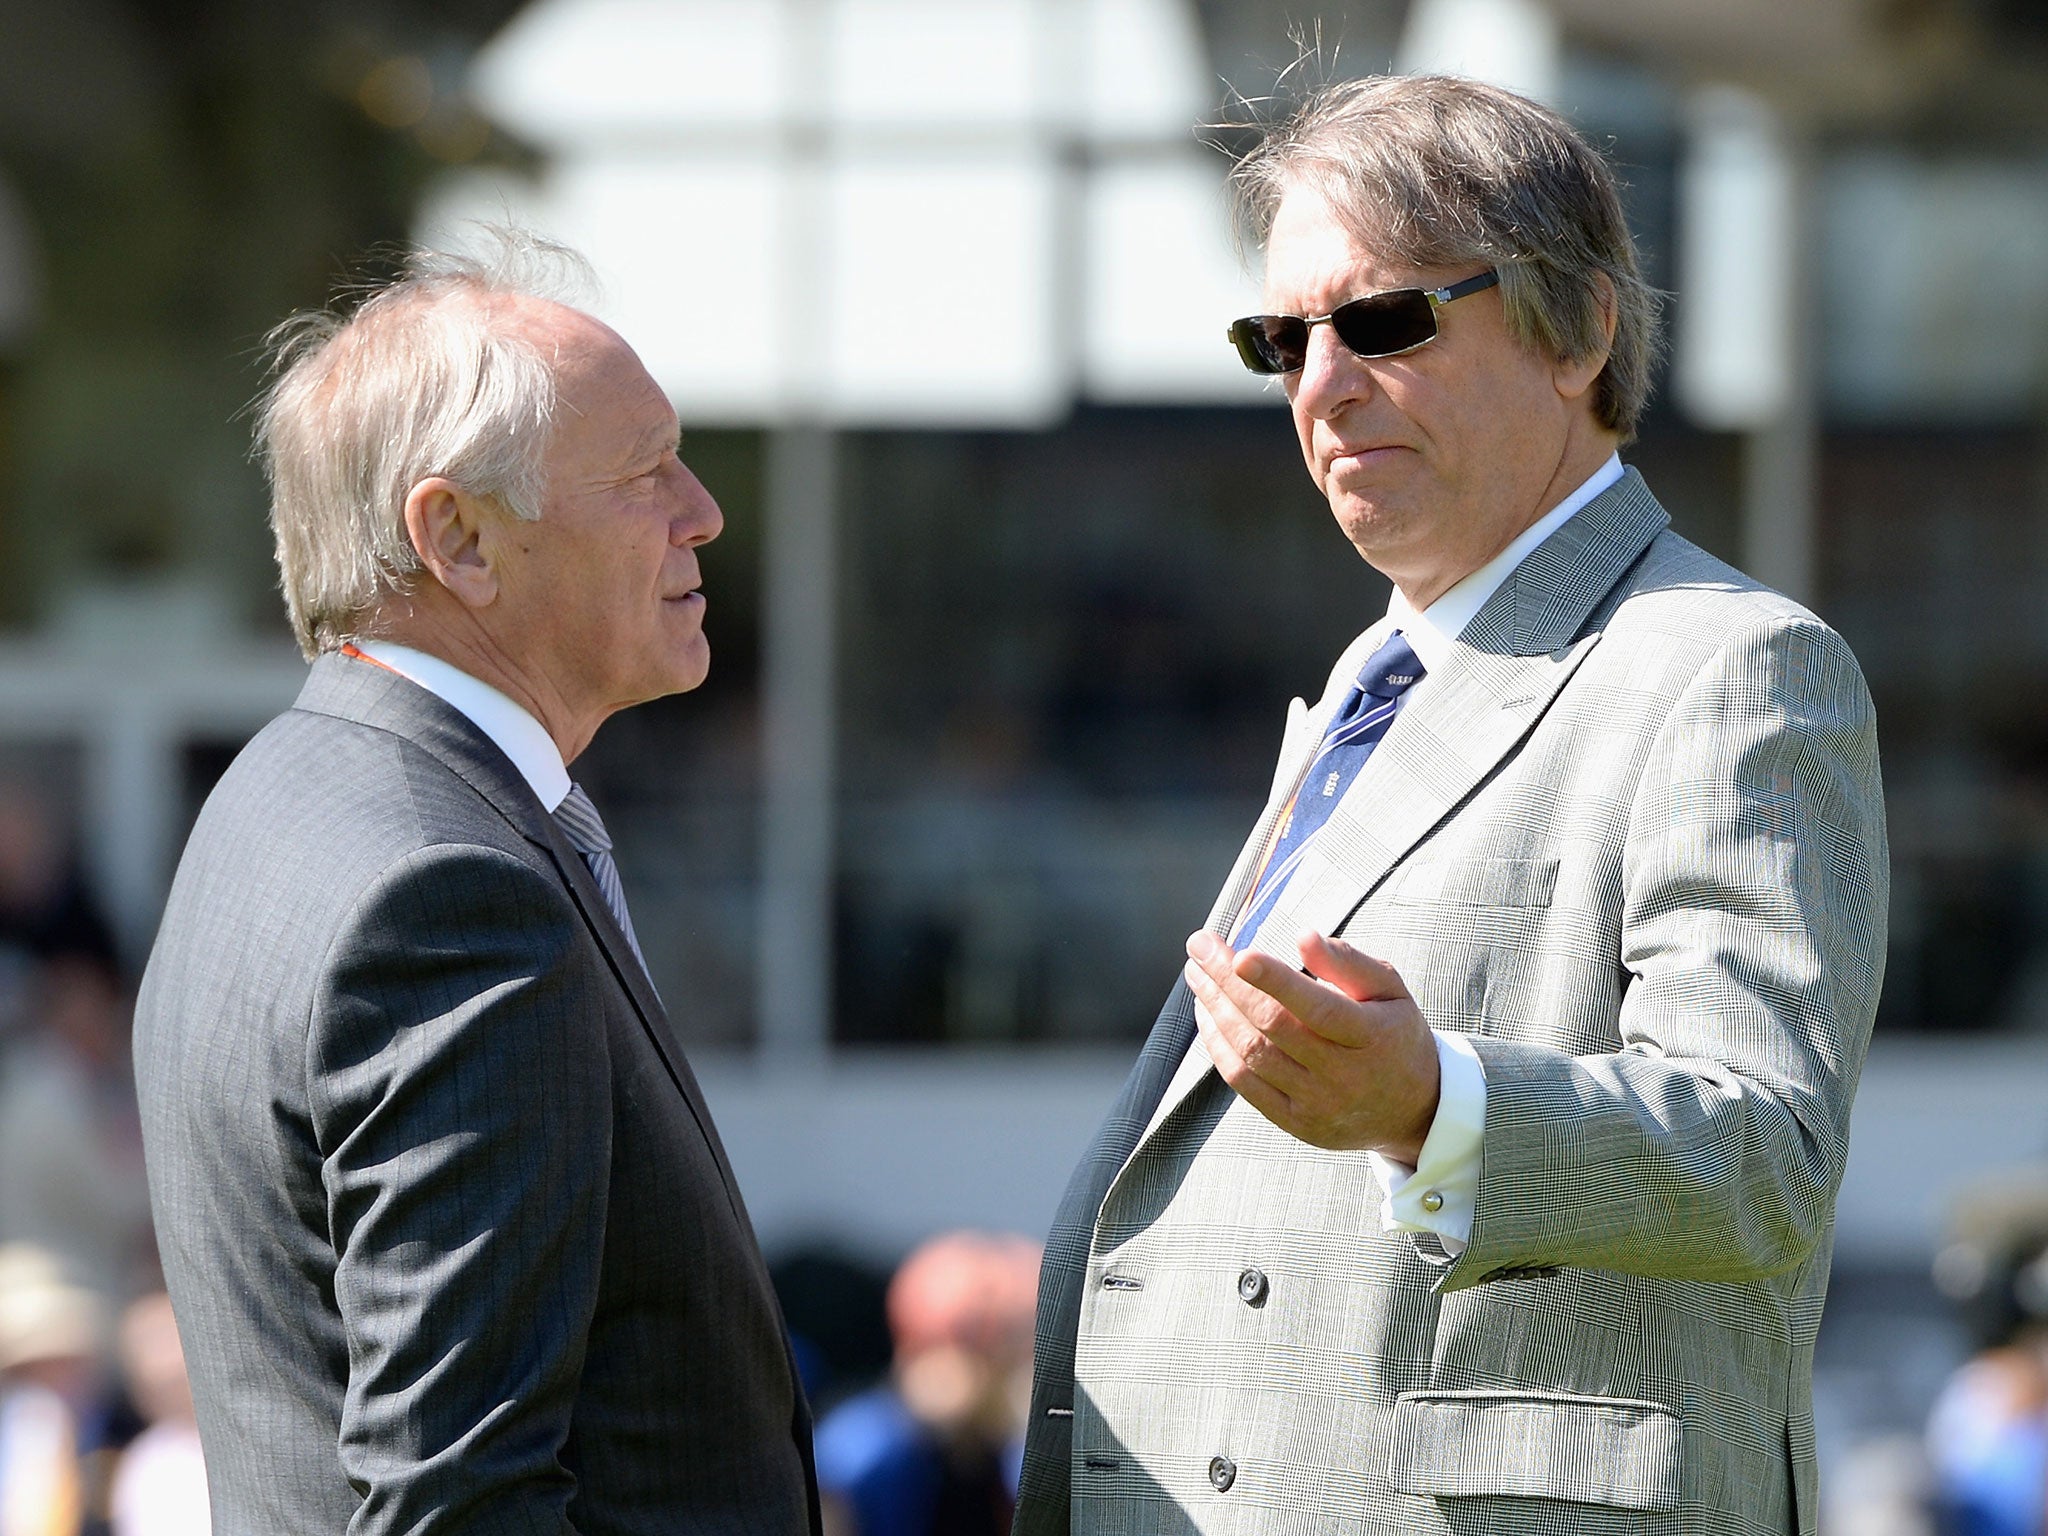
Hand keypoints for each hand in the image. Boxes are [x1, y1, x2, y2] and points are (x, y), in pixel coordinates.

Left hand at [1183, 929, 1440, 1160]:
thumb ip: (1348, 963)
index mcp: (1371, 1037)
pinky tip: (1208, 1016)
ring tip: (1199, 976)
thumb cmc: (1395, 1036)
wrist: (1413, 1110)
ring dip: (1216, 1010)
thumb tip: (1304, 937)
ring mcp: (1317, 1104)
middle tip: (1201, 947)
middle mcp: (1343, 1075)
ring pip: (1251, 1055)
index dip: (1275, 981)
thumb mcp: (1390, 990)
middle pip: (1272, 1027)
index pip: (1317, 1008)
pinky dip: (1218, 1047)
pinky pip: (1244, 1085)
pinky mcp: (1296, 1123)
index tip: (1239, 955)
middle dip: (1227, 983)